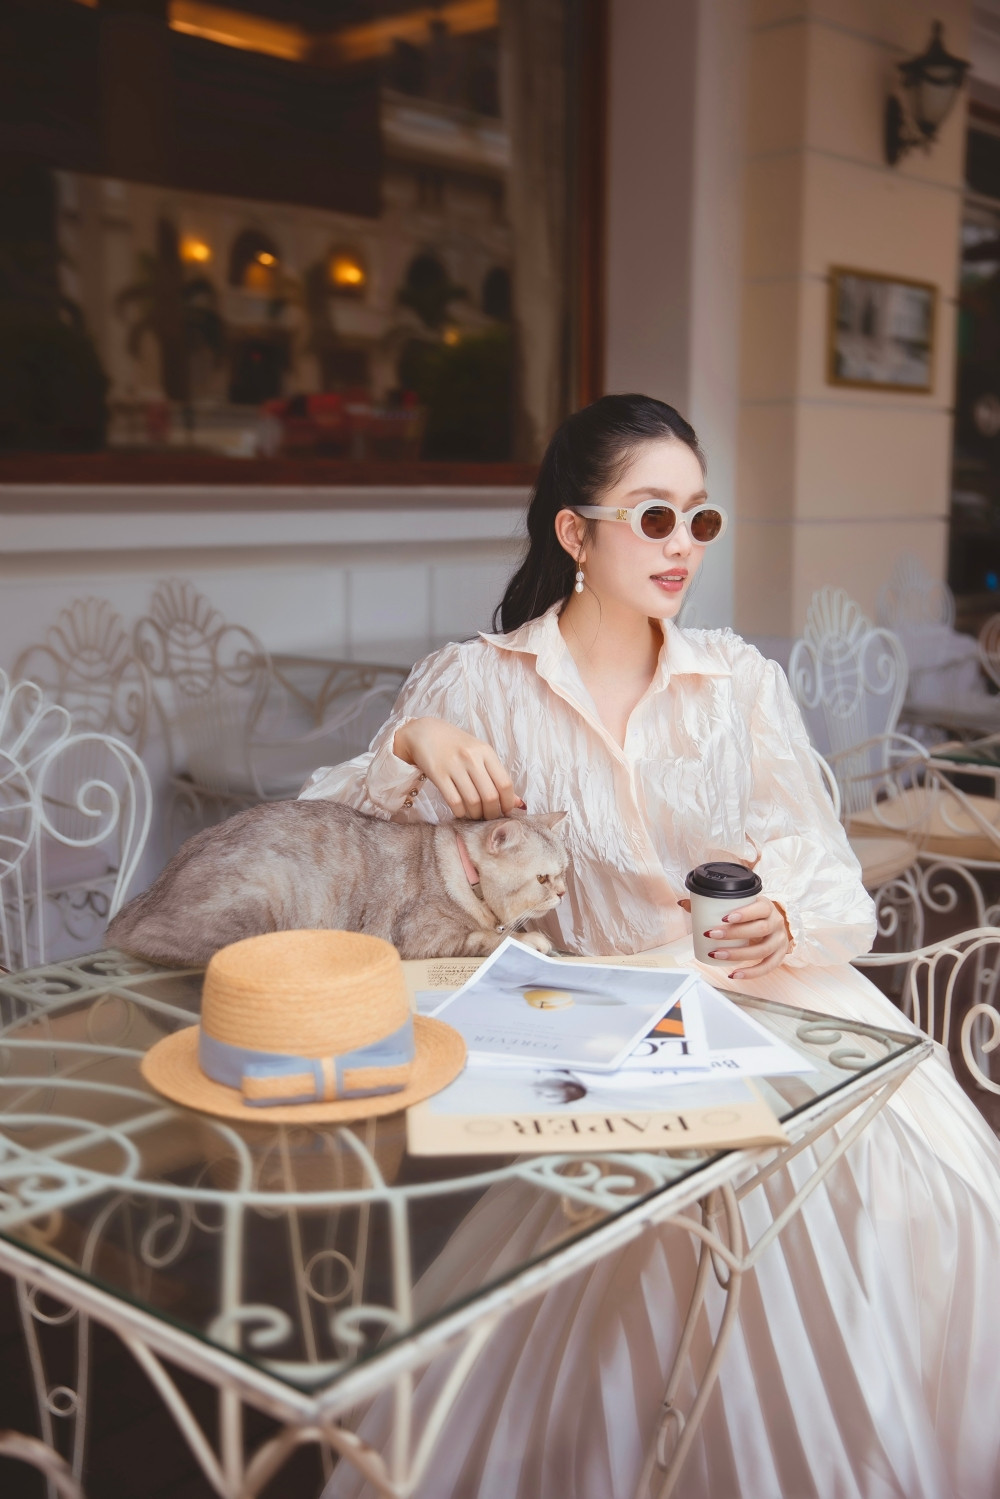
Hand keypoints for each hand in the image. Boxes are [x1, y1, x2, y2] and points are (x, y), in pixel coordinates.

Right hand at [393, 716, 524, 820]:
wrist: (425, 732)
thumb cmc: (456, 745)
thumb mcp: (479, 754)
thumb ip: (497, 776)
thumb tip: (518, 803)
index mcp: (486, 752)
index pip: (505, 783)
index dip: (508, 803)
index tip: (505, 811)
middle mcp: (471, 758)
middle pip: (490, 796)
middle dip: (492, 813)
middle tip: (489, 817)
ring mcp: (454, 766)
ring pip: (473, 801)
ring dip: (476, 814)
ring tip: (475, 815)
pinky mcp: (438, 774)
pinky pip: (454, 802)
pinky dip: (460, 812)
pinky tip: (461, 811)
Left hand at [679, 896, 790, 978]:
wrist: (773, 923)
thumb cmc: (752, 913)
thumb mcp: (739, 905)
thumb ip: (712, 903)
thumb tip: (682, 903)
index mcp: (767, 906)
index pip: (760, 908)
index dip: (744, 914)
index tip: (724, 918)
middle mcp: (777, 923)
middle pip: (759, 929)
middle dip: (734, 934)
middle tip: (712, 934)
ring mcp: (779, 940)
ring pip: (762, 949)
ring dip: (737, 954)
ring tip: (716, 955)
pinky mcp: (779, 955)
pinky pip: (767, 967)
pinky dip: (751, 973)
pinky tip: (734, 974)